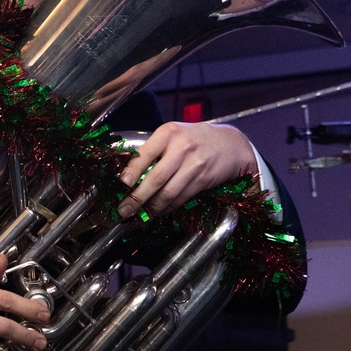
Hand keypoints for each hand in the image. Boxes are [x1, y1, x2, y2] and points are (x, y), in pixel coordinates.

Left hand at [117, 122, 257, 218]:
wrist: (231, 144)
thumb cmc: (193, 139)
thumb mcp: (173, 135)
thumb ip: (153, 150)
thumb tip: (128, 176)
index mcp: (168, 134)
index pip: (144, 155)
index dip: (130, 173)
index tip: (119, 186)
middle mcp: (181, 149)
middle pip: (155, 178)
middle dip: (137, 198)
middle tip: (123, 210)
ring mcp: (194, 165)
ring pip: (168, 193)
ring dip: (151, 208)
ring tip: (138, 216)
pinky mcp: (203, 180)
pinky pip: (180, 198)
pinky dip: (167, 208)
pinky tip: (157, 212)